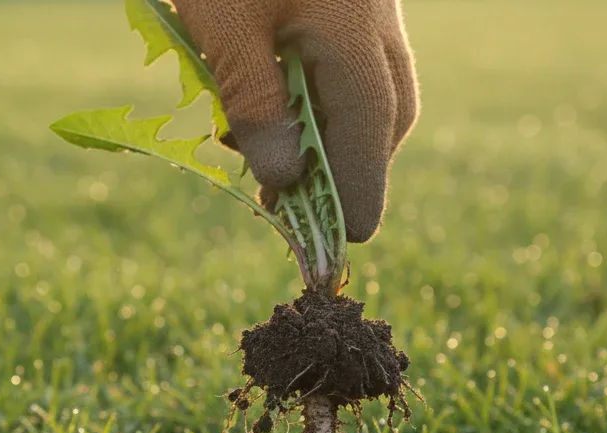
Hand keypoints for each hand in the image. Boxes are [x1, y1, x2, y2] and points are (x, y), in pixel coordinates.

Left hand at [174, 0, 417, 242]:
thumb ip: (255, 100)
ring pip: (370, 89)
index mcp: (353, 32)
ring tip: (268, 161)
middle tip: (294, 208)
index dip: (359, 185)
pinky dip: (322, 99)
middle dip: (345, 167)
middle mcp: (378, 21)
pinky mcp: (351, 2)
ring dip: (330, 135)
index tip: (350, 235)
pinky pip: (351, 63)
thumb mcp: (225, 27)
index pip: (370, 124)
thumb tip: (285, 181)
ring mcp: (370, 7)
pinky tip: (275, 107)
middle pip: (382, 113)